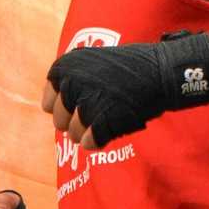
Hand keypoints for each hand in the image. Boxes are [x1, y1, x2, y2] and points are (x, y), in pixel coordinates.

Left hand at [43, 31, 208, 149]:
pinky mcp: (101, 123)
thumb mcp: (89, 64)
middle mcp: (69, 85)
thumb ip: (68, 83)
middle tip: (100, 111)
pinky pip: (89, 143)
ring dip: (91, 131)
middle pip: (59, 122)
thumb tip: (49, 109)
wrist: (161, 71)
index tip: (83, 101)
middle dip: (76, 122)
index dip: (66, 107)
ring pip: (74, 135)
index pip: (47, 104)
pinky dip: (102, 140)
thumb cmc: (126, 69)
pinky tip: (115, 124)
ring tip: (111, 115)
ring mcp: (85, 105)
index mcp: (63, 68)